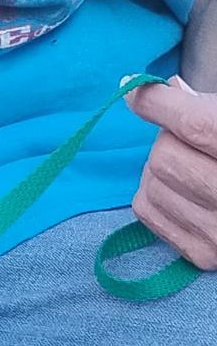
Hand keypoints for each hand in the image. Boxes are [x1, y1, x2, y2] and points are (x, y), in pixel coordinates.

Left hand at [126, 75, 216, 269]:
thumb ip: (210, 108)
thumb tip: (167, 91)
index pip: (195, 125)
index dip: (159, 103)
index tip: (135, 90)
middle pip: (165, 156)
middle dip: (168, 139)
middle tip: (187, 138)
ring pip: (151, 185)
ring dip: (159, 168)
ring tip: (189, 165)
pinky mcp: (206, 255)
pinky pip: (147, 213)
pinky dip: (155, 195)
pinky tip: (181, 190)